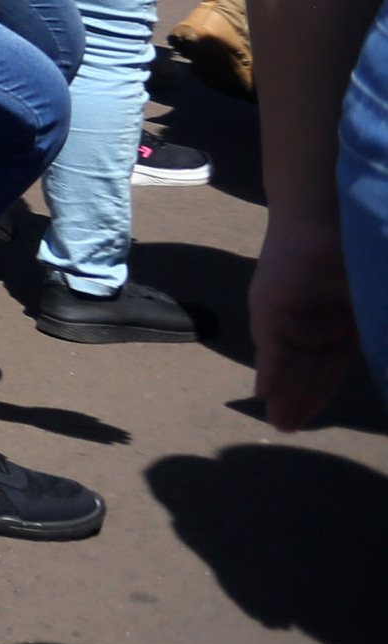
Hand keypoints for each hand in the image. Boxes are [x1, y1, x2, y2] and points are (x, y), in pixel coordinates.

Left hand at [254, 210, 365, 430]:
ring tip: (280, 422)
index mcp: (343, 321)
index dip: (322, 392)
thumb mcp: (374, 311)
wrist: (337, 216)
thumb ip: (377, 341)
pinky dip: (272, 372)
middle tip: (288, 428)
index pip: (331, 365)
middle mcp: (314, 319)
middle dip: (300, 400)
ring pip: (289, 364)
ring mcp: (292, 313)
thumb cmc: (367, 256)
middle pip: (308, 369)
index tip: (312, 418)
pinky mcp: (272, 307)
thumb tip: (384, 364)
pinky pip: (273, 346)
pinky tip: (266, 395)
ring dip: (285, 394)